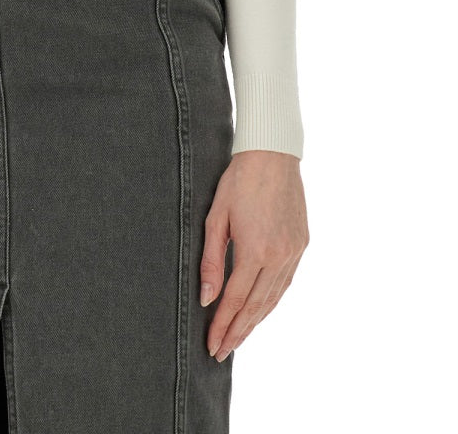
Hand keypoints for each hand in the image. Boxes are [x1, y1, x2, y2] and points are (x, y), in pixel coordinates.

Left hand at [200, 149, 308, 361]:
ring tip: (238, 338)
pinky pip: (285, 283)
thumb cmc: (238, 182)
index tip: (212, 345)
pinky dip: (271, 302)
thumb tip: (207, 297)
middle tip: (222, 352)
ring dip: (255, 322)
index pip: (236, 300)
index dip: (222, 325)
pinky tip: (260, 311)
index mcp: (256, 251)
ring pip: (274, 299)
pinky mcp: (301, 245)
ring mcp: (294, 252)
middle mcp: (279, 257)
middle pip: (256, 307)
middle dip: (237, 332)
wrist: (272, 155)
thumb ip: (211, 260)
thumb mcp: (216, 218)